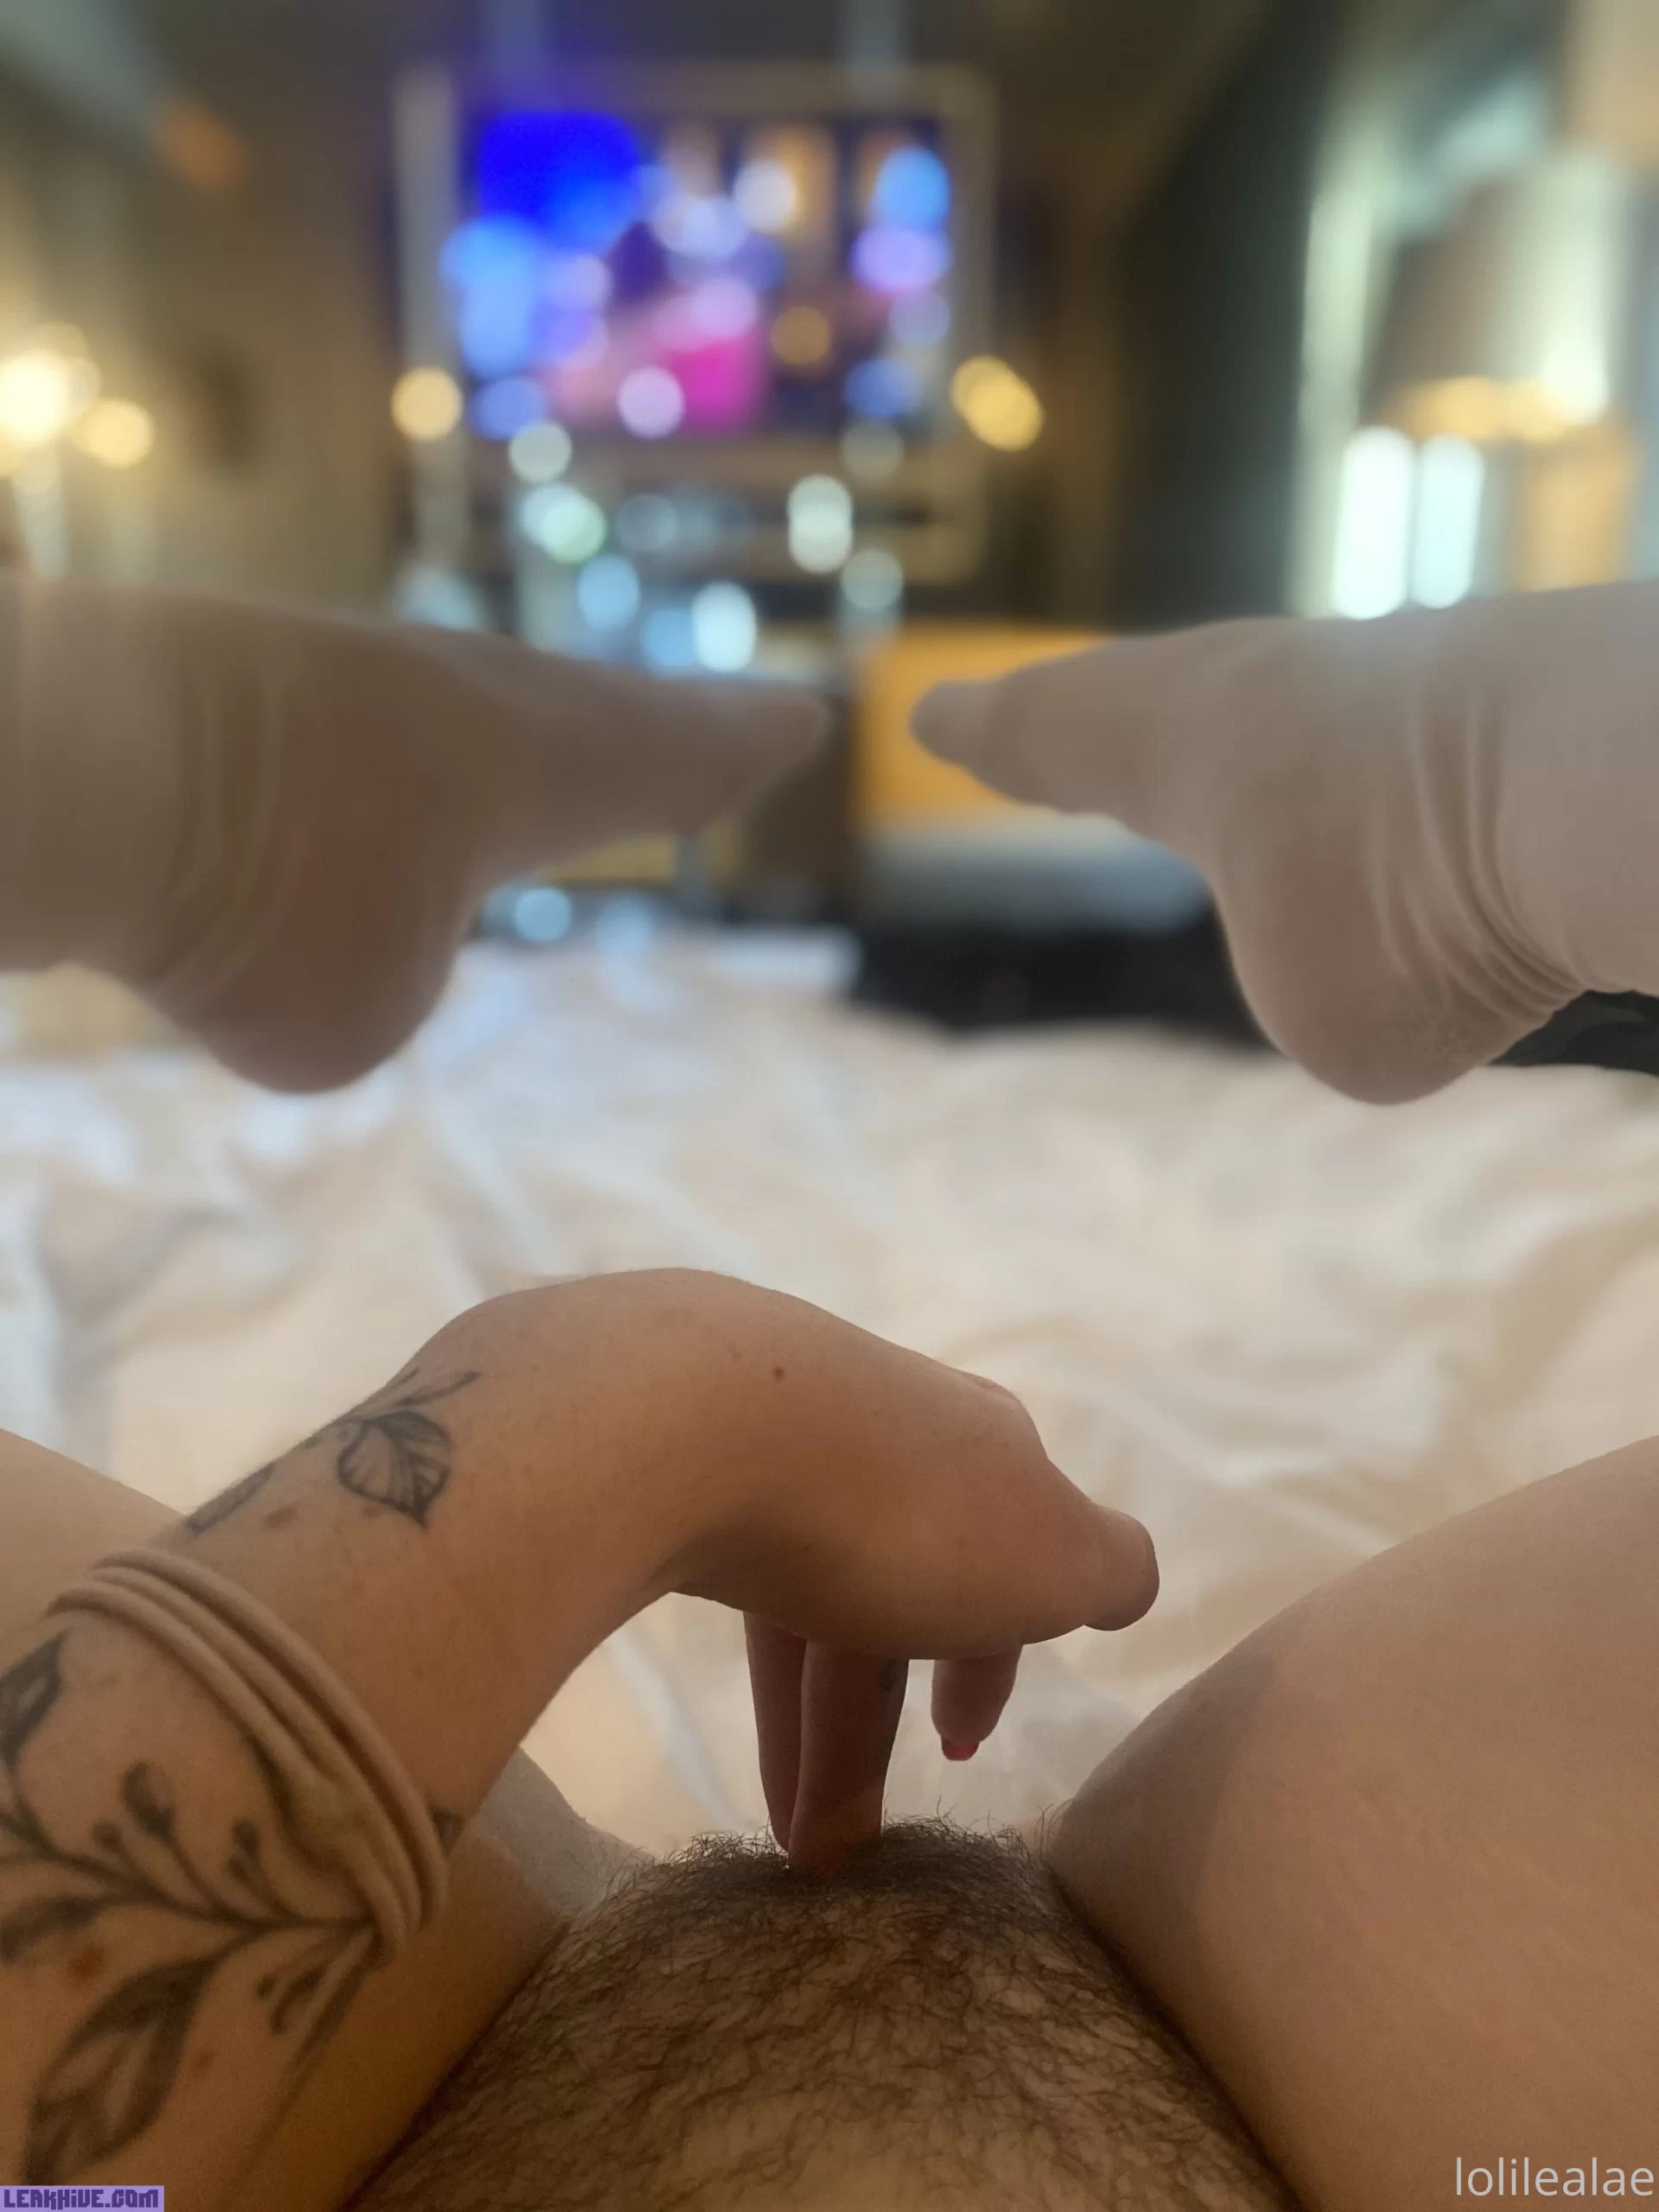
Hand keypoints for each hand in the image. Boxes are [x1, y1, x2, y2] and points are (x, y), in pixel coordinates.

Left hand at [0, 578, 823, 1090]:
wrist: (82, 768)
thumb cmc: (272, 906)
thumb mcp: (353, 1014)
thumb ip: (373, 983)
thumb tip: (323, 923)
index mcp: (538, 762)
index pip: (666, 755)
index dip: (731, 748)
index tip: (799, 718)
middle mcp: (453, 698)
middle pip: (578, 713)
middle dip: (650, 730)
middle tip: (733, 721)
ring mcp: (340, 679)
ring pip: (450, 722)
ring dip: (494, 748)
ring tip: (538, 761)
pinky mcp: (231, 685)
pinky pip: (335, 743)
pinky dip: (358, 776)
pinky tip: (343, 793)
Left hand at [613, 1275, 1156, 1872]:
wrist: (706, 1418)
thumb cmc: (914, 1509)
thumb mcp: (1058, 1554)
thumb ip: (1110, 1571)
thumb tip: (1126, 1584)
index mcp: (987, 1448)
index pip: (1008, 1561)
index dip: (991, 1659)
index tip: (960, 1744)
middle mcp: (893, 1435)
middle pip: (903, 1597)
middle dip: (882, 1729)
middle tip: (862, 1842)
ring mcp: (787, 1449)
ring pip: (820, 1613)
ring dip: (818, 1746)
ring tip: (803, 1857)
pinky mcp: (697, 1475)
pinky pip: (751, 1601)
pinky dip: (765, 1697)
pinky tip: (752, 1756)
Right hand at [913, 585, 1658, 1103]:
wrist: (1590, 786)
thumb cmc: (1400, 911)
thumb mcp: (1326, 1022)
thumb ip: (1339, 996)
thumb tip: (1425, 944)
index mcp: (1177, 749)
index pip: (1056, 738)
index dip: (998, 737)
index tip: (933, 712)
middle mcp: (1285, 693)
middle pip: (1178, 699)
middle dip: (1117, 715)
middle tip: (1052, 711)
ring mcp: (1411, 680)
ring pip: (1332, 738)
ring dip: (1308, 778)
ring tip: (1286, 811)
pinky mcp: (1529, 704)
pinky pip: (1460, 781)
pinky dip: (1449, 822)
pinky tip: (1478, 850)